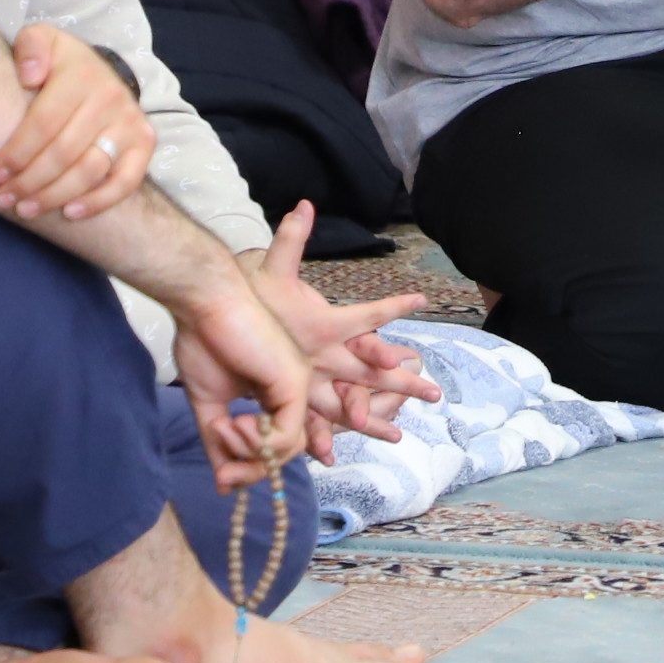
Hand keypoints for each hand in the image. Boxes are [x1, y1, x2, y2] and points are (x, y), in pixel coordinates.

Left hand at [0, 24, 151, 219]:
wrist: (102, 71)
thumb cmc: (60, 65)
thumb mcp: (42, 40)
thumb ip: (30, 46)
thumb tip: (29, 76)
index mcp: (81, 74)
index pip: (43, 123)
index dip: (16, 153)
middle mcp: (110, 98)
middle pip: (63, 153)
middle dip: (29, 182)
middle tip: (4, 199)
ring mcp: (130, 122)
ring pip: (90, 171)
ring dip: (54, 196)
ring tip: (26, 209)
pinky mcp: (144, 143)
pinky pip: (125, 182)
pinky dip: (98, 202)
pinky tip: (69, 213)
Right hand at [169, 286, 315, 490]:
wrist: (202, 305)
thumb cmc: (204, 342)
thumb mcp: (210, 406)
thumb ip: (219, 444)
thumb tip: (223, 486)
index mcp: (275, 395)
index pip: (276, 446)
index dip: (252, 467)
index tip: (223, 476)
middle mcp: (293, 392)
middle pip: (285, 453)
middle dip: (252, 469)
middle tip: (224, 470)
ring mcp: (297, 387)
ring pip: (287, 449)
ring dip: (249, 453)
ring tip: (225, 429)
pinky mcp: (294, 384)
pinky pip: (285, 435)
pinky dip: (256, 441)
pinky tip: (235, 422)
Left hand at [249, 204, 440, 461]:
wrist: (227, 319)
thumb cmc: (257, 294)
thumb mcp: (273, 270)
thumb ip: (290, 239)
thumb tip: (303, 205)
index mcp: (328, 323)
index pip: (367, 320)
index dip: (393, 309)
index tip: (422, 299)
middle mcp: (329, 352)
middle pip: (371, 371)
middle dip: (401, 382)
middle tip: (436, 391)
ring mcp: (314, 376)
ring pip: (349, 400)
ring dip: (369, 417)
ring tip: (397, 433)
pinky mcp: (293, 394)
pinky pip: (312, 422)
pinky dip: (320, 439)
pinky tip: (328, 457)